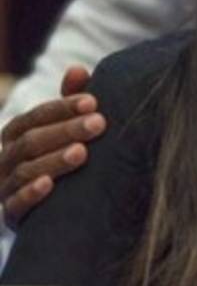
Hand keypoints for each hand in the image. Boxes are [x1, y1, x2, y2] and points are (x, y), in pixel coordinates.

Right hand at [0, 66, 103, 226]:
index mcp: (16, 134)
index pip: (36, 116)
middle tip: (99, 123)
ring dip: (52, 160)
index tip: (93, 101)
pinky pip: (15, 205)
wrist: (59, 211)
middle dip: (65, 130)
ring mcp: (5, 187)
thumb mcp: (68, 129)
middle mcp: (6, 159)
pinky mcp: (11, 216)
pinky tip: (49, 184)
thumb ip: (71, 101)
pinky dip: (29, 194)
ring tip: (81, 152)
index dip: (63, 108)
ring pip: (25, 171)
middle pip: (31, 141)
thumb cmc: (64, 156)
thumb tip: (77, 69)